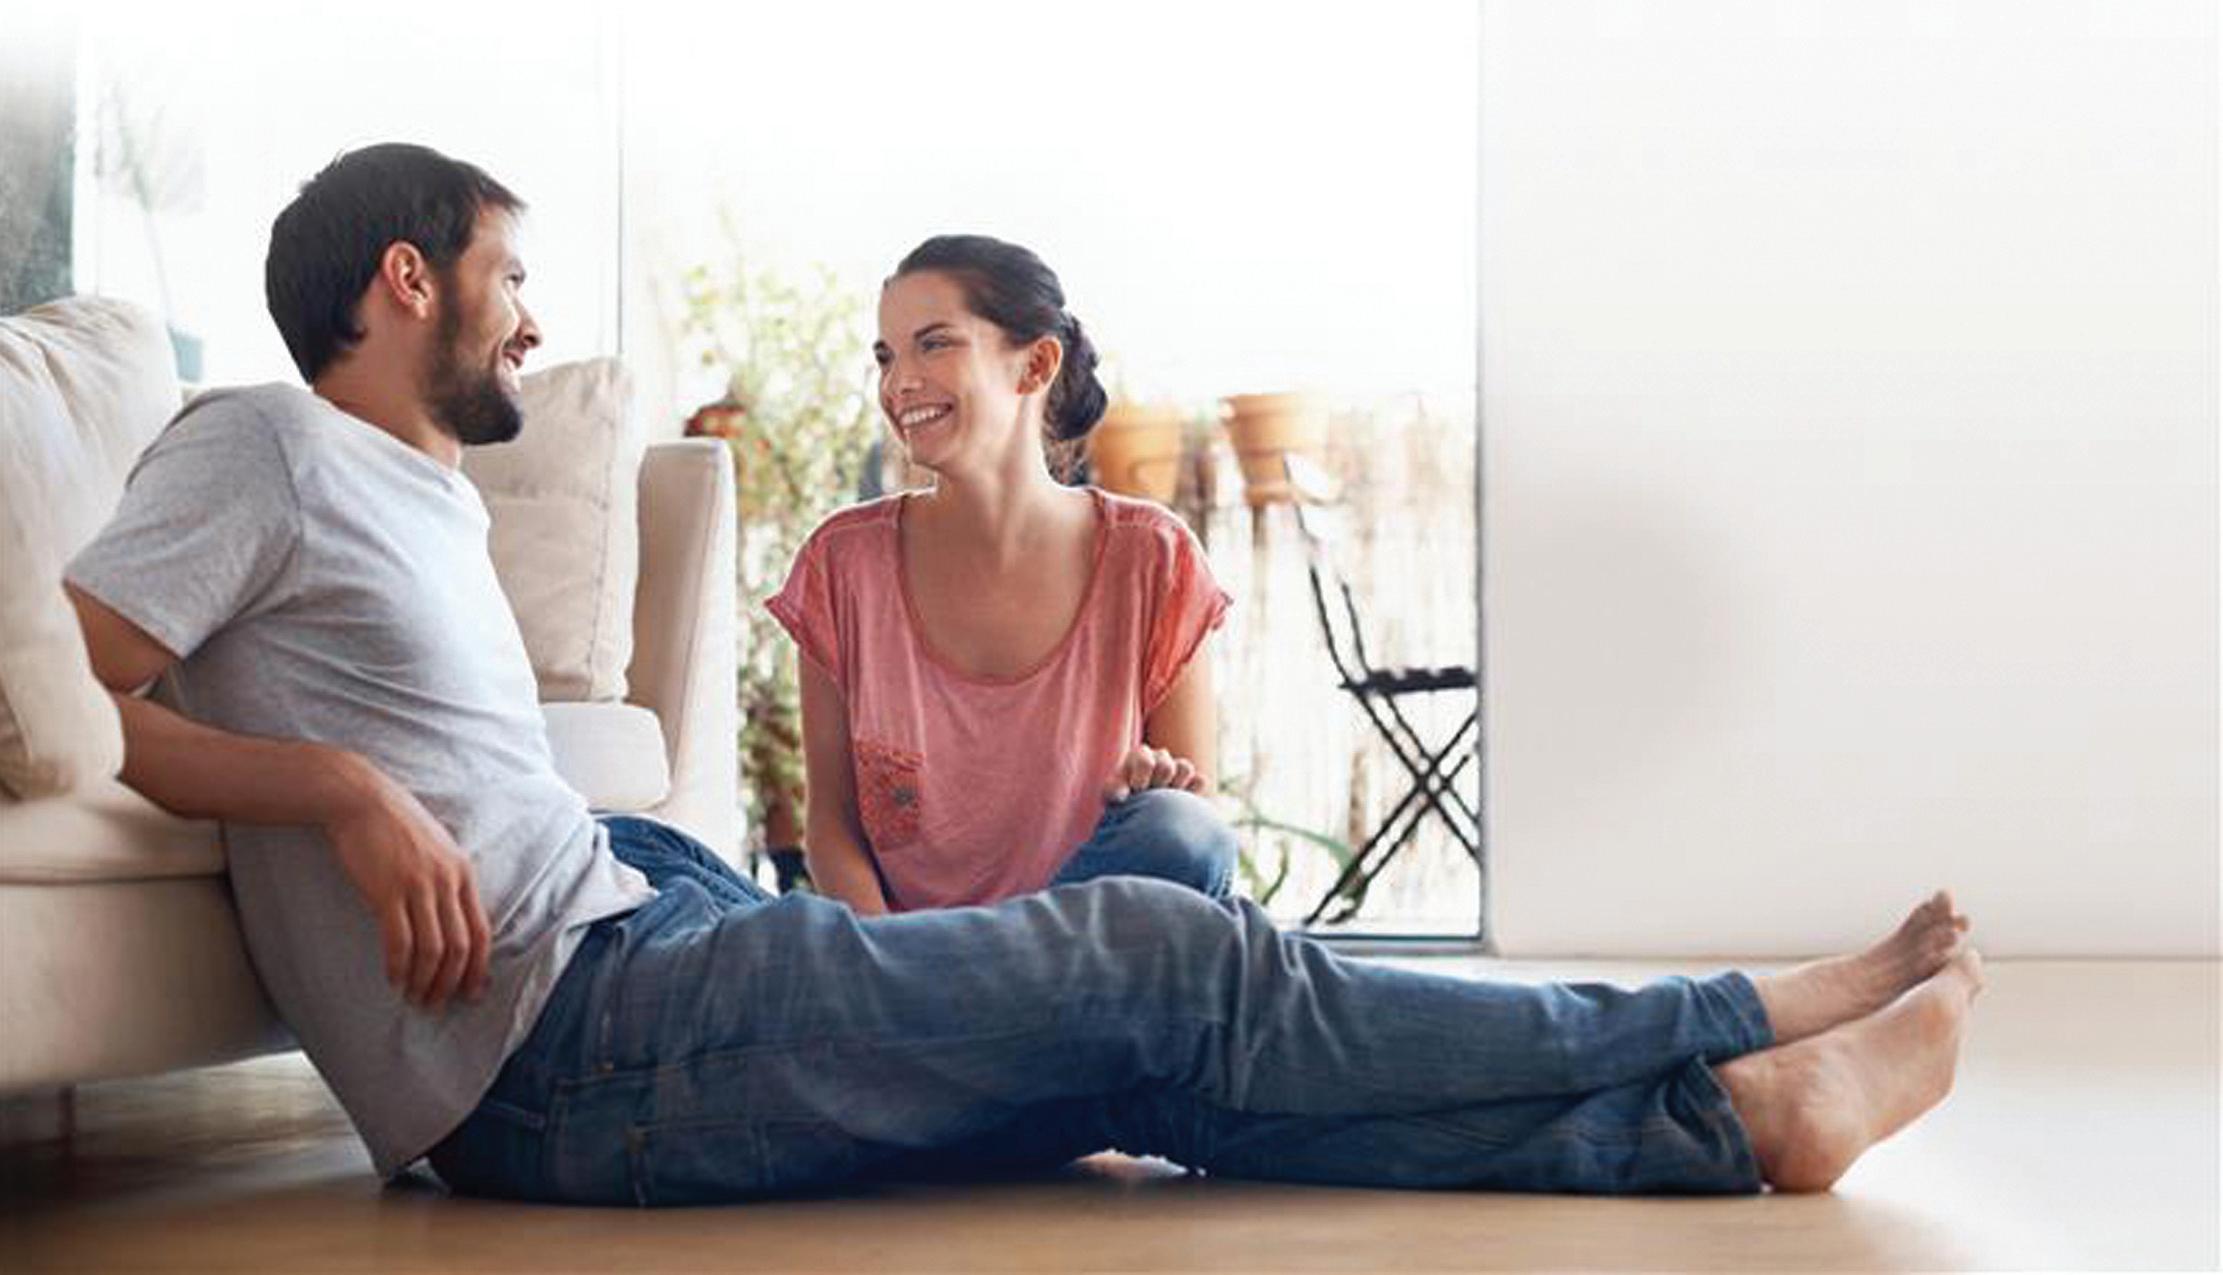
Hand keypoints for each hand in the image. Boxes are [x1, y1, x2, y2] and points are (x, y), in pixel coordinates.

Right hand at [322, 761, 491, 1009]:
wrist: (361, 799)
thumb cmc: (395, 827)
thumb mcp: (436, 850)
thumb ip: (447, 882)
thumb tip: (450, 922)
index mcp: (463, 873)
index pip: (482, 931)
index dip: (478, 968)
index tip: (471, 992)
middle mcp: (448, 881)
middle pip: (460, 947)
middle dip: (451, 983)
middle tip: (436, 1004)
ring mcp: (419, 886)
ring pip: (432, 949)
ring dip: (424, 981)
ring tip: (413, 997)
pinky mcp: (388, 890)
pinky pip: (400, 941)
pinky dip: (398, 966)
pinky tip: (393, 978)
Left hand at [1102, 745, 1204, 803]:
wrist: (1138, 809)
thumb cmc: (1121, 795)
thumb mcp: (1112, 792)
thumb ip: (1114, 789)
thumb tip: (1122, 795)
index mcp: (1140, 755)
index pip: (1146, 761)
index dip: (1141, 778)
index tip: (1136, 791)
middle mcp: (1160, 757)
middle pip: (1166, 766)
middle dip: (1157, 784)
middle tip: (1150, 795)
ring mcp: (1177, 768)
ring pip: (1185, 767)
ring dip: (1175, 785)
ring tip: (1164, 799)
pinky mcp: (1192, 781)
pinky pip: (1201, 781)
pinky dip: (1193, 791)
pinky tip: (1181, 801)